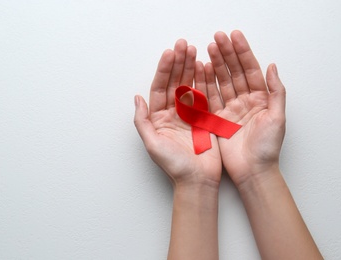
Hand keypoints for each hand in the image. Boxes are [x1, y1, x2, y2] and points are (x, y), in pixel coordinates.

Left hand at [134, 39, 221, 187]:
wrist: (197, 180)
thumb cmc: (174, 165)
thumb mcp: (152, 144)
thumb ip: (143, 121)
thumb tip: (137, 98)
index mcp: (158, 117)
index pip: (159, 88)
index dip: (164, 70)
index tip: (170, 53)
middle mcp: (172, 113)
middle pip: (174, 82)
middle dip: (178, 63)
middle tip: (183, 44)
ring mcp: (189, 114)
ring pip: (189, 85)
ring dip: (190, 67)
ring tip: (194, 49)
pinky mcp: (204, 117)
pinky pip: (203, 95)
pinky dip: (204, 80)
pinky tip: (204, 66)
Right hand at [206, 31, 285, 187]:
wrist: (252, 171)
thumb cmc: (267, 148)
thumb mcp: (277, 118)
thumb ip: (276, 92)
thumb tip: (272, 66)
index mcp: (261, 98)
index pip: (251, 70)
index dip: (242, 52)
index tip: (233, 36)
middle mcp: (245, 100)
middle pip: (234, 72)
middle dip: (226, 54)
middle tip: (217, 38)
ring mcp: (230, 109)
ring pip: (221, 82)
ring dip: (214, 65)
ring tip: (206, 49)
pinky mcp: (217, 118)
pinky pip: (210, 98)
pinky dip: (205, 84)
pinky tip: (201, 70)